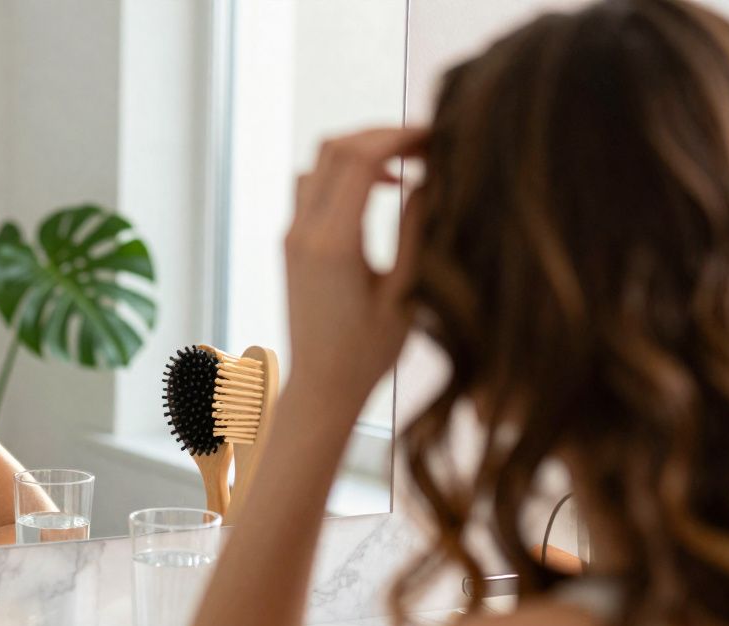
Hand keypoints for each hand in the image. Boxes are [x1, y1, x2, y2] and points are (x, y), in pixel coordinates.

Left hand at [284, 127, 427, 401]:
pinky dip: (344, 173)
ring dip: (360, 151)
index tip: (437, 137)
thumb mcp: (405, 293)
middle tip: (426, 145)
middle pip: (334, 149)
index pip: (360, 158)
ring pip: (318, 163)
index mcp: (333, 244)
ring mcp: (291, 236)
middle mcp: (303, 232)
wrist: (321, 387)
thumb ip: (414, 232)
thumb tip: (428, 180)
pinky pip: (311, 187)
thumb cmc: (369, 353)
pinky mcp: (291, 244)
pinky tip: (380, 189)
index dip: (400, 136)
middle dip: (382, 135)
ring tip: (406, 165)